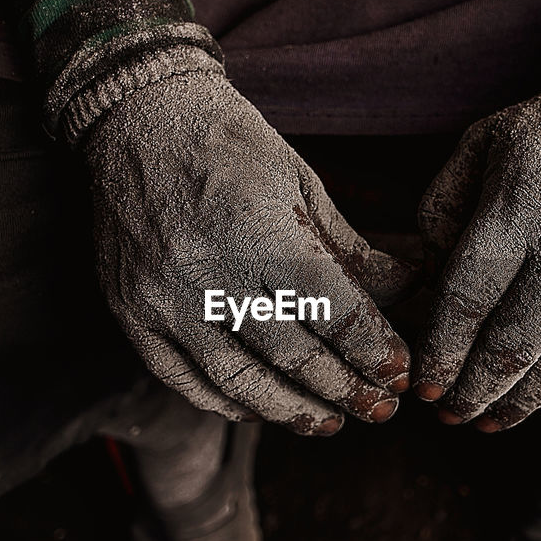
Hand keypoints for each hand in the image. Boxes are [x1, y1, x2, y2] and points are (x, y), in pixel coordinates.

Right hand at [86, 60, 416, 434]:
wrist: (134, 118)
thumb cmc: (229, 144)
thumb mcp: (300, 181)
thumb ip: (349, 248)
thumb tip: (409, 289)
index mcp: (257, 229)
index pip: (329, 310)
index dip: (370, 348)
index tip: (400, 373)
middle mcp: (206, 270)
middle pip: (290, 354)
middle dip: (343, 388)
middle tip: (381, 409)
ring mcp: (162, 298)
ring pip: (237, 380)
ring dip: (291, 410)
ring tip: (330, 421)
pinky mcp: (131, 314)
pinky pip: (184, 380)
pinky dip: (228, 403)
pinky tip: (263, 411)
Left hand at [414, 59, 540, 429]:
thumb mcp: (485, 141)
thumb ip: (442, 208)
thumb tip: (427, 283)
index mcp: (522, 204)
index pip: (468, 300)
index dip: (441, 353)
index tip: (424, 386)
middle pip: (512, 345)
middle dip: (473, 392)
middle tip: (451, 415)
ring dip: (523, 405)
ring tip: (493, 421)